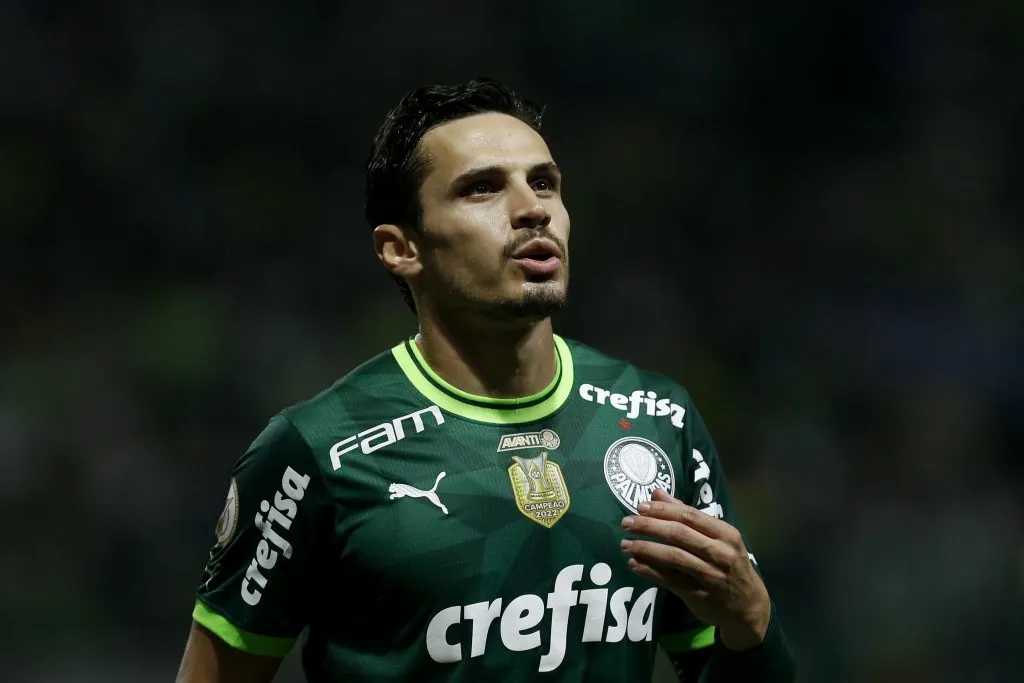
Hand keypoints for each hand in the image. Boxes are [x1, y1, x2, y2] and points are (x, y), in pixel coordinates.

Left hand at [620, 488, 770, 649]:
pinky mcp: (699, 595)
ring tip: (625, 544)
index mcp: (725, 534)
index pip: (689, 515)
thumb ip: (687, 515)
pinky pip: (670, 580)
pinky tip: (634, 564)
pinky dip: (650, 571)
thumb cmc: (729, 564)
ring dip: (646, 549)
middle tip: (626, 522)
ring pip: (673, 557)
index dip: (662, 510)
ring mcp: (710, 575)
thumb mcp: (717, 538)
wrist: (748, 606)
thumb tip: (657, 493)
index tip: (640, 507)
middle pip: (679, 534)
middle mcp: (720, 553)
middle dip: (649, 526)